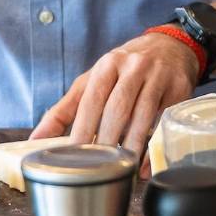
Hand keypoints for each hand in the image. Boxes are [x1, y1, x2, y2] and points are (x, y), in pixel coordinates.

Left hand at [30, 32, 199, 153]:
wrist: (170, 47)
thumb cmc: (124, 69)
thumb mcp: (93, 81)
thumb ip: (64, 110)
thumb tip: (36, 139)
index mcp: (107, 65)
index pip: (92, 99)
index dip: (83, 127)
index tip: (74, 153)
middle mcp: (133, 67)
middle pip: (118, 108)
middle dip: (106, 139)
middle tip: (96, 167)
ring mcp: (158, 77)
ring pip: (142, 115)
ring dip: (130, 144)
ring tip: (119, 168)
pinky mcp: (179, 89)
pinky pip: (164, 121)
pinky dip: (153, 147)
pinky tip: (142, 166)